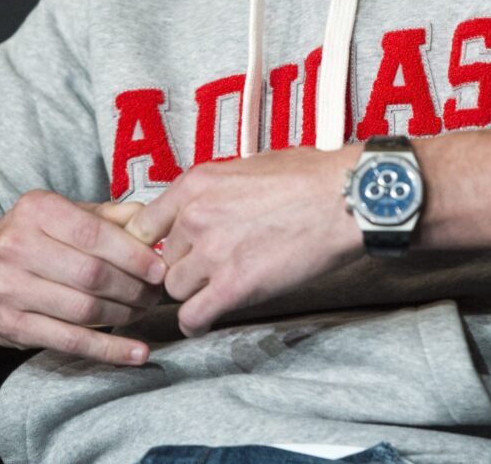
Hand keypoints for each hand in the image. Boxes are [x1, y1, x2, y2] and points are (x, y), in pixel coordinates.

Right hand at [0, 189, 167, 365]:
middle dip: (134, 288)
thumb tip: (151, 220)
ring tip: (144, 312)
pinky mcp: (12, 327)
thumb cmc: (27, 240)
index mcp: (35, 210)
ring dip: (125, 315)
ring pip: (84, 309)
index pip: (95, 234)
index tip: (160, 268)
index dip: (134, 255)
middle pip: (92, 274)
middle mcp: (17, 247)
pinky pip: (70, 341)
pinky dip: (109, 350)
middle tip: (156, 294)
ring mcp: (10, 289)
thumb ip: (106, 215)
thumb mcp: (58, 215)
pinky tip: (137, 353)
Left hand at [126, 147, 362, 337]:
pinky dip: (196, 324)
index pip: (145, 224)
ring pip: (176, 289)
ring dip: (194, 292)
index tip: (170, 252)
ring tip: (215, 291)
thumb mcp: (250, 166)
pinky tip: (207, 321)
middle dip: (184, 266)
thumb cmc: (312, 177)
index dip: (156, 243)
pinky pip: (192, 318)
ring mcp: (212, 253)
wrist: (346, 198)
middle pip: (164, 259)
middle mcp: (195, 217)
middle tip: (208, 269)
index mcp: (196, 184)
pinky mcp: (233, 286)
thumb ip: (218, 190)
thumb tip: (211, 203)